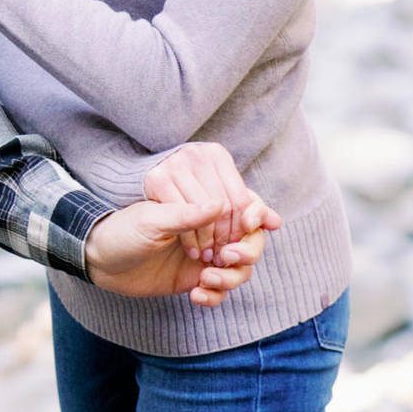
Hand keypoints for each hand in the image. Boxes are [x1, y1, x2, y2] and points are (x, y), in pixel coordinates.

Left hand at [85, 196, 272, 306]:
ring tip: (205, 279)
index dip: (256, 215)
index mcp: (201, 207)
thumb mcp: (151, 220)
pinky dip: (215, 296)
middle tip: (225, 256)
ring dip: (231, 277)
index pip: (244, 207)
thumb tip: (220, 204)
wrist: (99, 260)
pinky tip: (196, 295)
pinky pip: (221, 291)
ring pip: (241, 269)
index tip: (251, 224)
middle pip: (251, 241)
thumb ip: (186, 215)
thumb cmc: (121, 230)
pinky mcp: (195, 280)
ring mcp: (205, 256)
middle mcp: (209, 230)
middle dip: (248, 250)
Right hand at [142, 140, 281, 262]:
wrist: (136, 202)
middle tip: (226, 257)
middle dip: (227, 237)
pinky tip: (192, 251)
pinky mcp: (156, 178)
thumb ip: (246, 211)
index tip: (239, 245)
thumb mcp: (217, 202)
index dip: (244, 227)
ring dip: (208, 240)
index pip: (241, 198)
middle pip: (224, 206)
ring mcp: (175, 164)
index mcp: (216, 155)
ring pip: (205, 211)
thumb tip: (275, 222)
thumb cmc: (184, 201)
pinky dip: (191, 238)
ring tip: (210, 257)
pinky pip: (183, 214)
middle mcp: (197, 154)